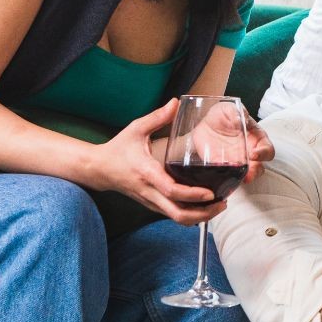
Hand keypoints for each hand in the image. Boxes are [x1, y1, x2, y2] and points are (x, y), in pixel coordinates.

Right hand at [89, 98, 227, 225]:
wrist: (99, 169)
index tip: (210, 193)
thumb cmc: (118, 149)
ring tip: (218, 206)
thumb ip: (157, 117)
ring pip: (176, 218)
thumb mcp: (136, 129)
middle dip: (203, 214)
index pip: (172, 190)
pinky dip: (191, 214)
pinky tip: (204, 205)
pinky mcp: (152, 205)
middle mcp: (150, 192)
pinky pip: (173, 215)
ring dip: (199, 217)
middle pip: (178, 214)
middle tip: (222, 203)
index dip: (193, 195)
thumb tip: (176, 103)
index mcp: (147, 173)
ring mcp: (150, 201)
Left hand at [188, 102, 273, 184]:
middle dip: (255, 171)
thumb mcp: (228, 109)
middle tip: (248, 172)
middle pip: (259, 167)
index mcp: (256, 137)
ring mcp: (237, 162)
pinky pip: (228, 176)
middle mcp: (249, 152)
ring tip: (237, 178)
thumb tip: (242, 118)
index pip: (267, 149)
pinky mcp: (224, 168)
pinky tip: (222, 176)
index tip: (254, 154)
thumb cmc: (222, 115)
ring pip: (246, 175)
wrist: (204, 124)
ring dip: (243, 178)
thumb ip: (237, 112)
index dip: (263, 153)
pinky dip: (226, 178)